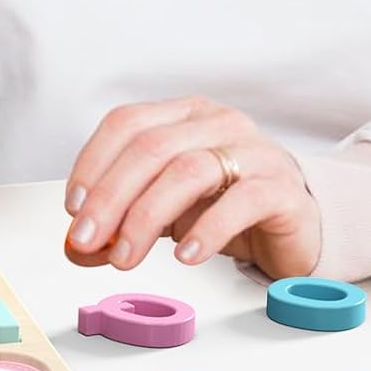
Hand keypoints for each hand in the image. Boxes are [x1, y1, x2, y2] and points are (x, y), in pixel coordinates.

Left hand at [62, 96, 321, 279]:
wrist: (297, 226)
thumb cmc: (223, 209)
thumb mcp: (164, 213)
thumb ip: (119, 224)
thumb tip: (76, 247)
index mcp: (182, 115)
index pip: (126, 122)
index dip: (93, 162)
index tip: (73, 206)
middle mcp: (216, 122)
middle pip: (150, 147)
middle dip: (110, 197)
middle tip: (86, 240)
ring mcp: (253, 150)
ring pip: (189, 171)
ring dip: (147, 217)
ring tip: (125, 256)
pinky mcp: (282, 188)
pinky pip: (241, 201)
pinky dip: (207, 230)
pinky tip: (185, 256)